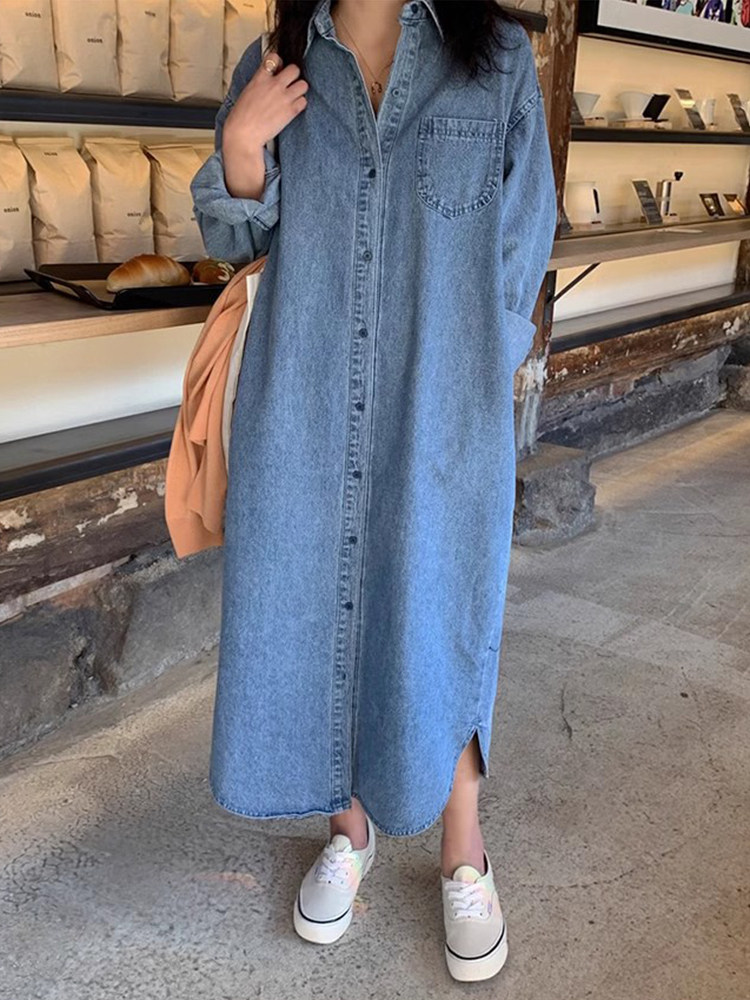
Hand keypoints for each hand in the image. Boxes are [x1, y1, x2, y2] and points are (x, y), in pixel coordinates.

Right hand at [222, 48, 307, 200]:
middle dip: (293, 75)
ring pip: (303, 84)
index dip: (279, 62)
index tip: (279, 68)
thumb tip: (268, 79)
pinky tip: (293, 108)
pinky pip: (304, 101)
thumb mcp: (248, 91)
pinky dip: (300, 104)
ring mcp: (284, 97)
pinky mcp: (291, 111)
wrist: (244, 134)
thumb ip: (260, 82)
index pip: (274, 57)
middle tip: (289, 83)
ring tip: (293, 96)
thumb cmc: (241, 117)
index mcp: (260, 78)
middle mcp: (274, 85)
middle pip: (294, 69)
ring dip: (300, 90)